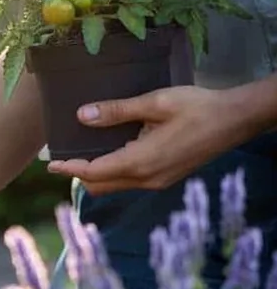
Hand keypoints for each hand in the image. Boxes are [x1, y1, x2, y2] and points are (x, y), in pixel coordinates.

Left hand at [46, 85, 256, 194]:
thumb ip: (117, 111)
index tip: (50, 164)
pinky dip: (115, 172)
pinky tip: (112, 153)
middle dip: (79, 174)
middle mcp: (147, 179)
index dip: (69, 168)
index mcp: (141, 162)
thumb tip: (82, 116)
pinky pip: (131, 182)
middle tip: (63, 157)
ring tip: (84, 154)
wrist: (237, 119)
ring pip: (116, 186)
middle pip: (101, 185)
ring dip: (97, 175)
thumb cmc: (198, 107)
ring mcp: (159, 181)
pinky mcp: (167, 178)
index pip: (93, 172)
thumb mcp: (154, 103)